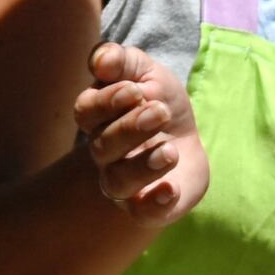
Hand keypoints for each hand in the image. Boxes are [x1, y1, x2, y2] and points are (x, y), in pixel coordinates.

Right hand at [70, 41, 207, 227]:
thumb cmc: (157, 99)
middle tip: (160, 112)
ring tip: (169, 150)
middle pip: (102, 147)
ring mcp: (125, 183)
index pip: (86, 112)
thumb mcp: (145, 71)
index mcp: (97, 118)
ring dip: (143, 166)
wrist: (187, 133)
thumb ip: (121, 60)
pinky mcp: (150, 206)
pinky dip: (154, 204)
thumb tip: (101, 61)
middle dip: (130, 128)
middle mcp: (104, 153)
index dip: (107, 102)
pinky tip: (170, 189)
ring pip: (118, 183)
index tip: (135, 91)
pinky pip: (143, 214)